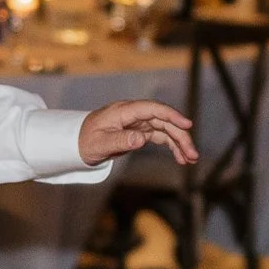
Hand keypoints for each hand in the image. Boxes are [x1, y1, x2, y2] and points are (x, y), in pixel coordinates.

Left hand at [76, 99, 196, 165]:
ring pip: (165, 129)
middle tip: (192, 154)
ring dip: (179, 143)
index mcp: (124, 111)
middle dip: (180, 136)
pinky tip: (180, 157)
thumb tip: (142, 139)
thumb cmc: (85, 141)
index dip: (171, 115)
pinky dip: (171, 146)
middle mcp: (134, 114)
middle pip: (163, 120)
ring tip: (190, 159)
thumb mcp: (100, 144)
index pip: (152, 109)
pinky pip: (160, 136)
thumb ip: (121, 141)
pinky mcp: (140, 131)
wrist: (76, 142)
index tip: (187, 125)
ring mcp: (138, 122)